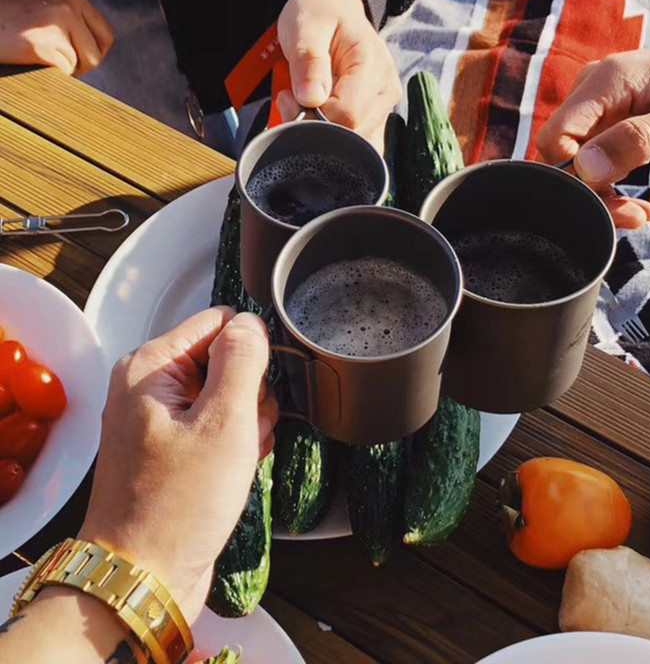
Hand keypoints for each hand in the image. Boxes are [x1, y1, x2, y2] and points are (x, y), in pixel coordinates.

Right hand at [0, 0, 113, 75]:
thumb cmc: (3, 13)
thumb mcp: (43, 5)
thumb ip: (70, 20)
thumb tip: (96, 52)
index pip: (105, 35)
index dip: (93, 53)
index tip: (77, 59)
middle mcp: (69, 5)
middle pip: (96, 54)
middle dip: (80, 66)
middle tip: (57, 63)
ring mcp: (56, 24)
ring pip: (79, 65)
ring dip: (62, 69)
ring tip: (37, 55)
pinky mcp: (42, 44)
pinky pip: (62, 72)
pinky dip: (48, 73)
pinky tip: (28, 58)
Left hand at [79, 308, 278, 622]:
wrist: (142, 579)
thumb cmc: (177, 507)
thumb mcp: (224, 423)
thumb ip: (243, 361)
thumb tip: (252, 323)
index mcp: (150, 366)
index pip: (220, 323)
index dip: (251, 354)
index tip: (255, 394)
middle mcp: (148, 386)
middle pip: (225, 360)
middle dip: (250, 396)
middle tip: (242, 435)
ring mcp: (157, 419)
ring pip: (227, 395)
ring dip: (246, 424)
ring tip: (238, 458)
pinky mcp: (168, 447)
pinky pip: (216, 425)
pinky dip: (234, 444)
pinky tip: (234, 469)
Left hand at [276, 0, 401, 151]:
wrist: (334, 8)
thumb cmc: (319, 14)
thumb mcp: (304, 26)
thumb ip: (307, 61)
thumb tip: (311, 99)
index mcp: (372, 65)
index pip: (347, 115)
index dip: (313, 117)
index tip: (290, 97)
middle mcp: (385, 90)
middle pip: (352, 134)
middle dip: (315, 126)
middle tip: (291, 99)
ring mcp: (383, 107)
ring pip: (354, 145)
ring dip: (322, 134)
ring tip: (304, 103)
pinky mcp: (375, 118)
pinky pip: (355, 144)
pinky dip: (331, 137)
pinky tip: (317, 114)